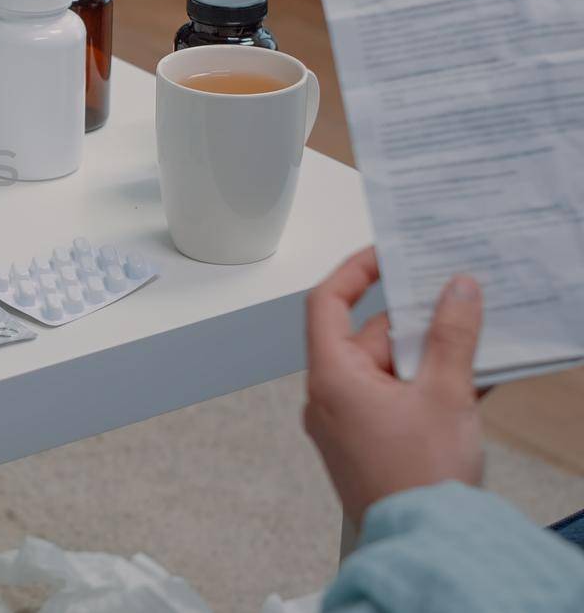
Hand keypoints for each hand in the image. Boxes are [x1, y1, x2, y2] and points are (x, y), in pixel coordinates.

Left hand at [303, 247, 485, 522]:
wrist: (426, 546)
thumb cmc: (421, 479)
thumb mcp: (445, 394)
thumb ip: (451, 335)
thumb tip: (457, 289)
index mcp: (331, 377)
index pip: (326, 302)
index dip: (355, 271)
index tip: (388, 254)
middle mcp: (328, 397)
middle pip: (366, 336)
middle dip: (413, 321)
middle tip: (456, 299)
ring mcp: (345, 423)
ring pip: (386, 369)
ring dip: (428, 355)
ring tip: (474, 340)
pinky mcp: (367, 443)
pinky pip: (393, 398)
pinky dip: (426, 385)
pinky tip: (471, 379)